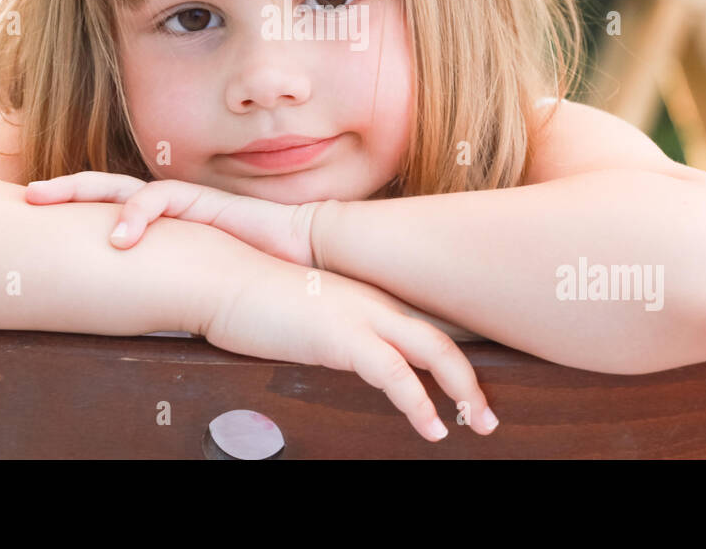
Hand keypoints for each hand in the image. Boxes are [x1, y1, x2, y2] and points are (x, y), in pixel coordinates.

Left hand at [24, 172, 323, 266]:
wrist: (311, 252)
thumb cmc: (260, 270)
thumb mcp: (202, 280)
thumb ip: (174, 288)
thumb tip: (139, 317)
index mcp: (168, 223)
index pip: (113, 209)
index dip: (78, 210)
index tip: (40, 221)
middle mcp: (172, 207)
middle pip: (107, 188)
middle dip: (66, 188)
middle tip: (28, 195)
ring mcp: (186, 201)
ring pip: (124, 185)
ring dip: (84, 193)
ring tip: (50, 202)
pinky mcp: (204, 201)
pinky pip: (161, 197)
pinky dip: (136, 215)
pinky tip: (119, 237)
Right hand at [204, 257, 499, 441]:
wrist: (217, 277)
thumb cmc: (249, 299)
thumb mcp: (299, 316)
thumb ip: (325, 332)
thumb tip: (332, 354)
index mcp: (363, 296)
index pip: (421, 325)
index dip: (450, 358)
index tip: (466, 388)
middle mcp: (371, 301)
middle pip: (441, 336)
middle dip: (471, 378)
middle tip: (488, 414)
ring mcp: (360, 315)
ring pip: (435, 350)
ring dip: (464, 391)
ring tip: (479, 423)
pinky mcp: (342, 336)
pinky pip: (395, 373)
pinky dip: (421, 403)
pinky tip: (433, 428)